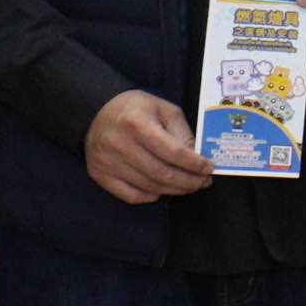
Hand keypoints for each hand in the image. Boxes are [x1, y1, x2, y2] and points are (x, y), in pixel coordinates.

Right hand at [84, 89, 213, 203]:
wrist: (95, 111)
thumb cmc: (136, 109)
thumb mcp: (164, 109)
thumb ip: (182, 132)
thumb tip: (197, 159)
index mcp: (136, 123)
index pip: (173, 152)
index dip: (195, 164)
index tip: (209, 168)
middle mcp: (119, 144)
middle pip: (163, 174)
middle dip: (190, 181)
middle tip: (204, 182)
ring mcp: (107, 162)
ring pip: (150, 187)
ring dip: (175, 190)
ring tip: (189, 186)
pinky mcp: (99, 174)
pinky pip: (131, 196)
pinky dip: (151, 196)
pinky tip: (162, 189)